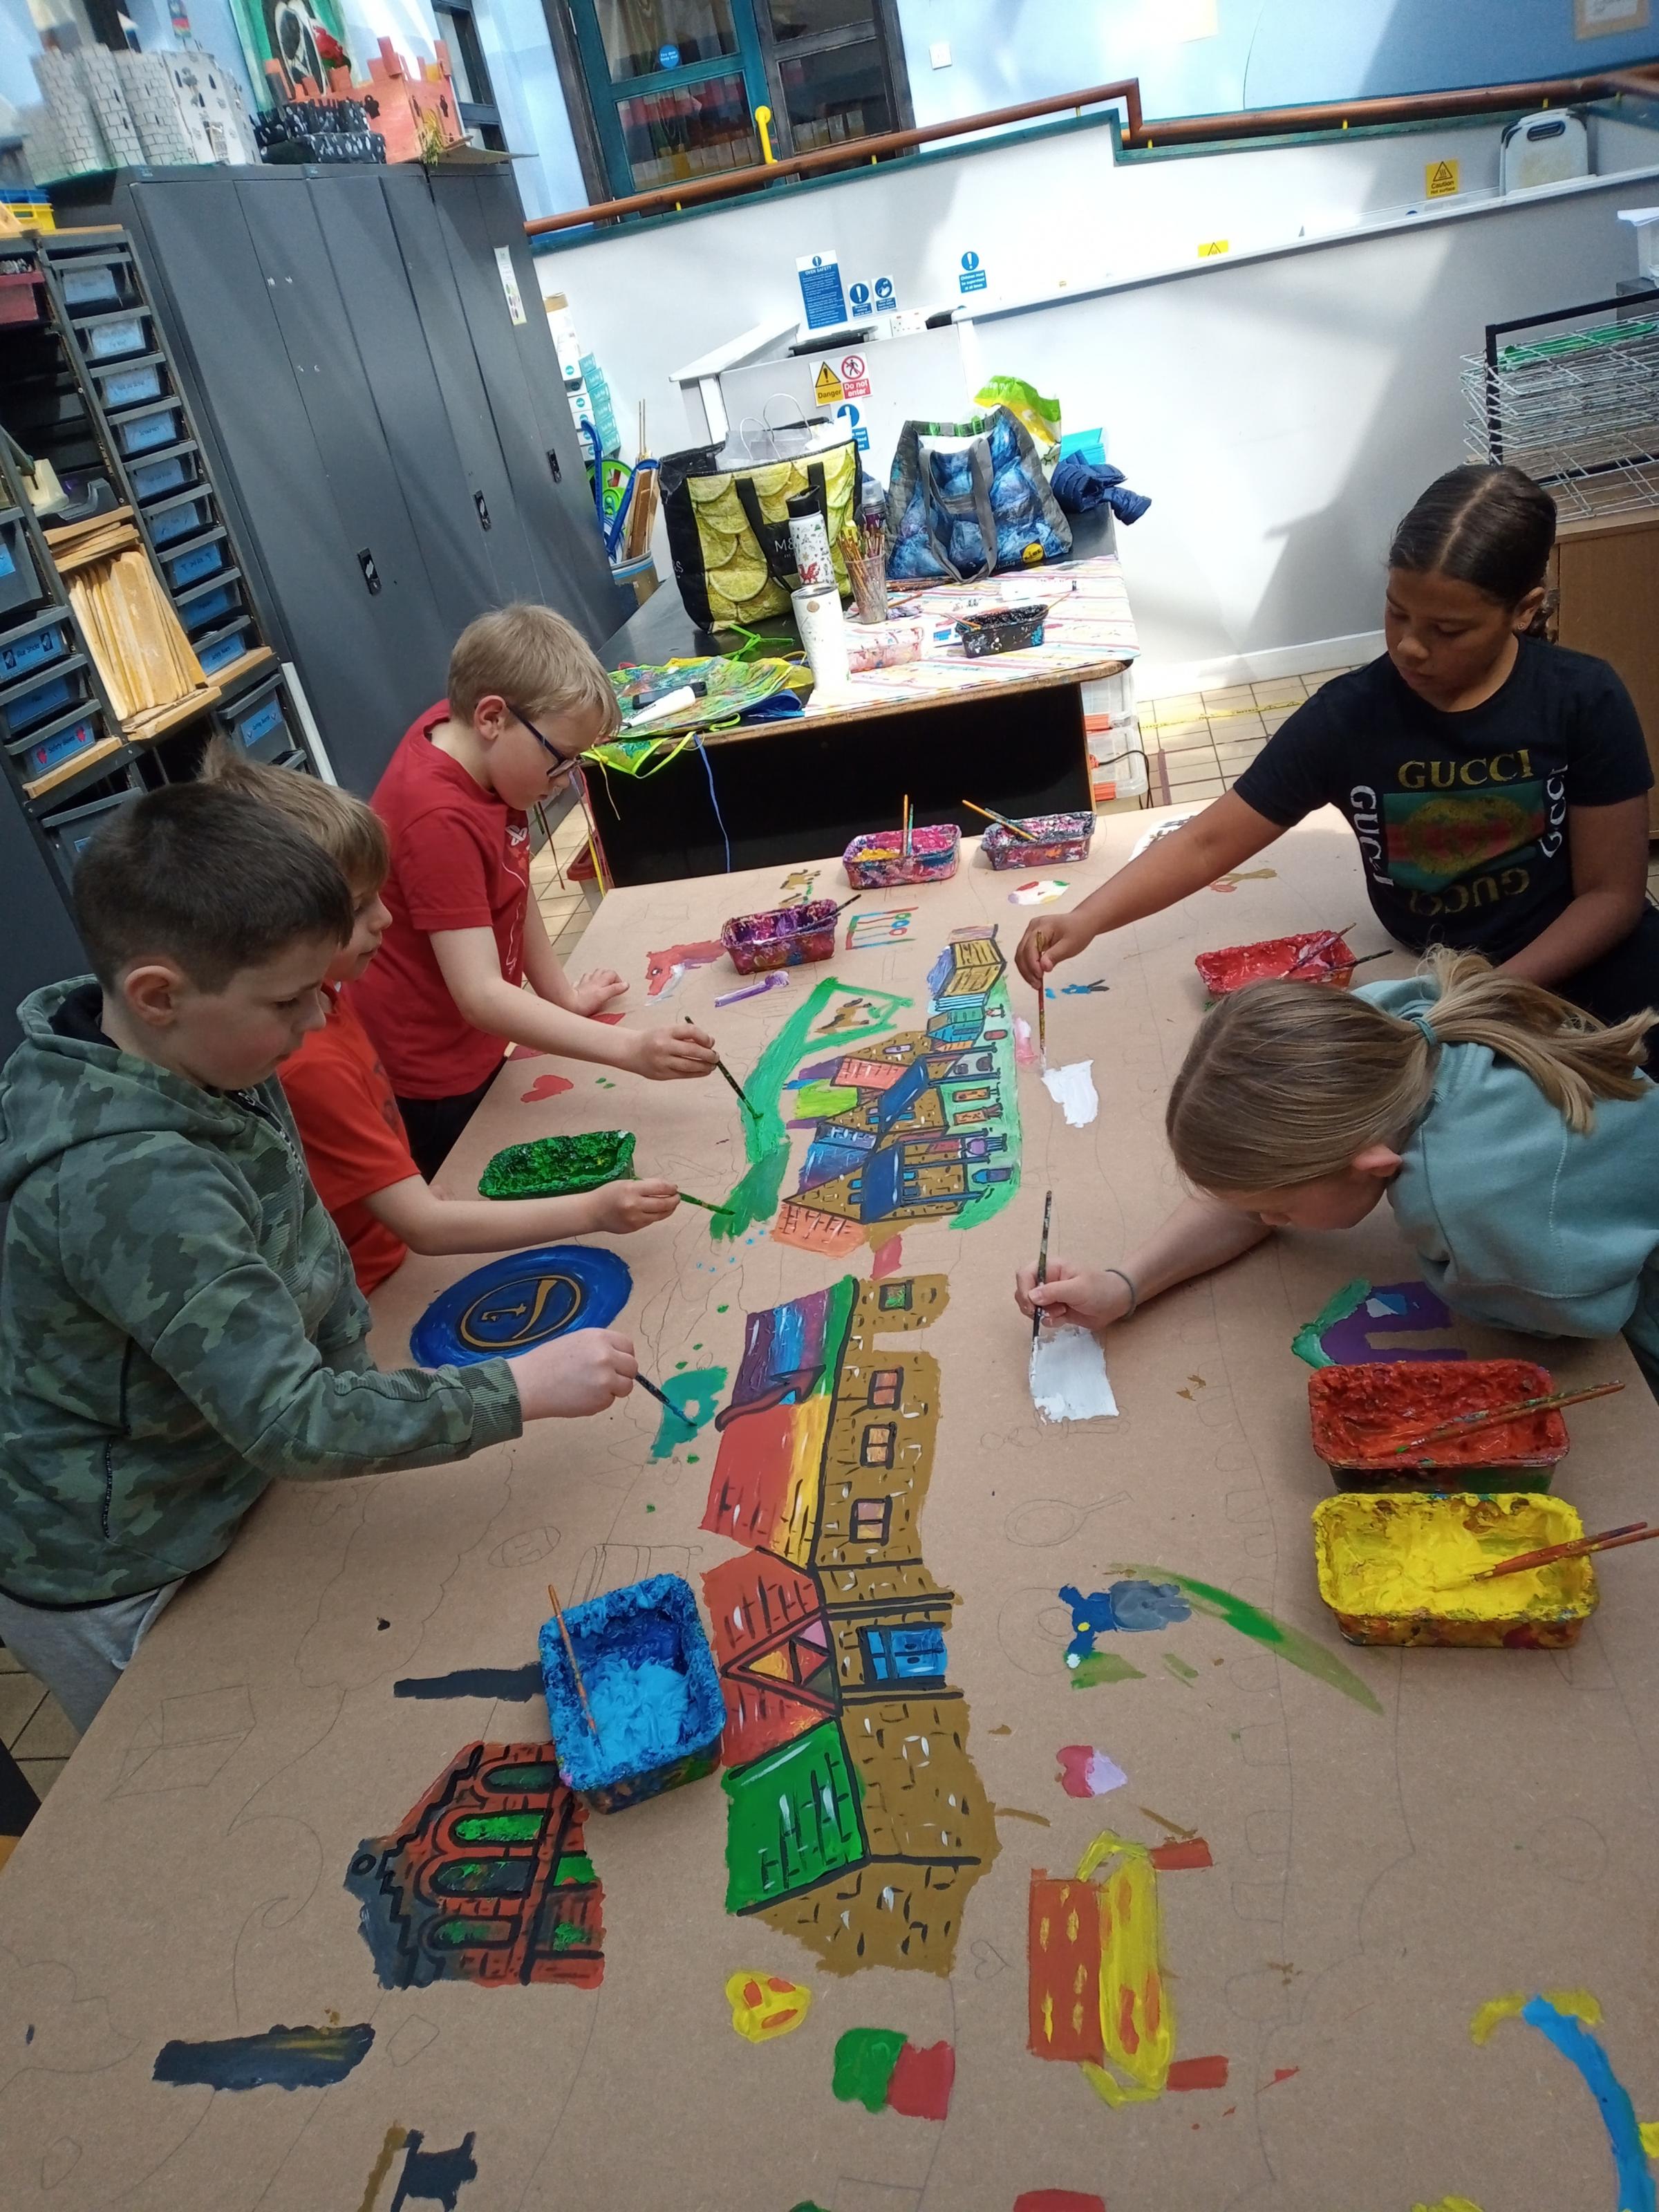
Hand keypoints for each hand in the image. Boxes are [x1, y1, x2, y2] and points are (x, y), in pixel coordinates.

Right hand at [513, 1327, 636, 1418]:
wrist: (528, 1384)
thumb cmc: (546, 1361)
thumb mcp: (575, 1341)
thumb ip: (599, 1347)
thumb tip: (616, 1358)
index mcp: (599, 1337)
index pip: (628, 1346)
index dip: (623, 1356)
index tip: (615, 1363)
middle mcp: (606, 1356)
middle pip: (632, 1367)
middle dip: (622, 1374)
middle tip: (605, 1379)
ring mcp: (606, 1379)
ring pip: (626, 1387)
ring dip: (614, 1389)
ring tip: (591, 1388)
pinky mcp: (601, 1400)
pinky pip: (610, 1401)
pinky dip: (599, 1401)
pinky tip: (580, 1397)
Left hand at [574, 968, 626, 1014]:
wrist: (567, 1005)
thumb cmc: (584, 1002)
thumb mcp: (603, 996)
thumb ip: (614, 989)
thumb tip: (626, 984)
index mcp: (599, 981)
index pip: (611, 973)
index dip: (618, 979)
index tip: (621, 988)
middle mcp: (591, 981)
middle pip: (601, 971)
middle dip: (608, 974)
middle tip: (613, 982)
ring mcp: (582, 984)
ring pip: (590, 975)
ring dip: (596, 976)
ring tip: (600, 981)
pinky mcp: (575, 989)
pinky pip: (580, 983)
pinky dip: (584, 983)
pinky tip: (584, 986)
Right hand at [592, 1178, 678, 1232]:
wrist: (593, 1212)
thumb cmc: (609, 1193)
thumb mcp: (626, 1183)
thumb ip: (645, 1185)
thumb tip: (667, 1188)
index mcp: (632, 1189)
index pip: (660, 1187)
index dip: (671, 1187)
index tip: (674, 1187)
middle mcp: (635, 1205)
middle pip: (663, 1203)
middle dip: (674, 1200)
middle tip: (677, 1197)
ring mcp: (635, 1219)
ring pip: (660, 1214)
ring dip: (669, 1209)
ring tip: (671, 1204)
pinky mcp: (635, 1228)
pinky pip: (651, 1221)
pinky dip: (656, 1215)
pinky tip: (656, 1210)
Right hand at [631, 1022, 719, 1080]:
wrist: (630, 1051)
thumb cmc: (652, 1038)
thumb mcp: (666, 1030)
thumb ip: (685, 1035)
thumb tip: (709, 1043)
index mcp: (666, 1031)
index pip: (691, 1031)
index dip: (705, 1037)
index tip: (711, 1043)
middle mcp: (664, 1046)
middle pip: (693, 1051)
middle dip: (709, 1055)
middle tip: (715, 1057)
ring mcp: (662, 1062)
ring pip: (689, 1065)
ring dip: (705, 1066)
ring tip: (712, 1066)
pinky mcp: (662, 1074)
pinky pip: (683, 1075)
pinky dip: (696, 1073)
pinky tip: (703, 1071)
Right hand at [1013, 1258, 1133, 1332]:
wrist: (1116, 1304)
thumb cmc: (1099, 1289)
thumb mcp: (1078, 1288)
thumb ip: (1054, 1291)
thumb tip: (1031, 1296)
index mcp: (1050, 1268)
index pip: (1025, 1274)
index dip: (1023, 1288)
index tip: (1031, 1304)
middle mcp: (1047, 1281)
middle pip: (1023, 1291)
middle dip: (1029, 1304)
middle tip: (1041, 1312)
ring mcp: (1050, 1297)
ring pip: (1031, 1306)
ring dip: (1042, 1313)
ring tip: (1060, 1313)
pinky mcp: (1056, 1310)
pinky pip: (1043, 1317)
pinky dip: (1050, 1321)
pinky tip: (1063, 1318)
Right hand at [1015, 910, 1095, 990]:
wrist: (1083, 922)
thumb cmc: (1078, 931)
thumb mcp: (1069, 945)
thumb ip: (1055, 956)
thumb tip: (1043, 967)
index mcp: (1040, 926)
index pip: (1029, 947)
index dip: (1032, 964)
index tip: (1040, 977)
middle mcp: (1032, 928)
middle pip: (1021, 952)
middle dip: (1027, 970)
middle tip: (1036, 985)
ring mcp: (1031, 933)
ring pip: (1021, 955)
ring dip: (1027, 970)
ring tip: (1036, 983)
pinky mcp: (1033, 939)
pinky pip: (1026, 954)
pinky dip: (1030, 966)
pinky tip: (1036, 976)